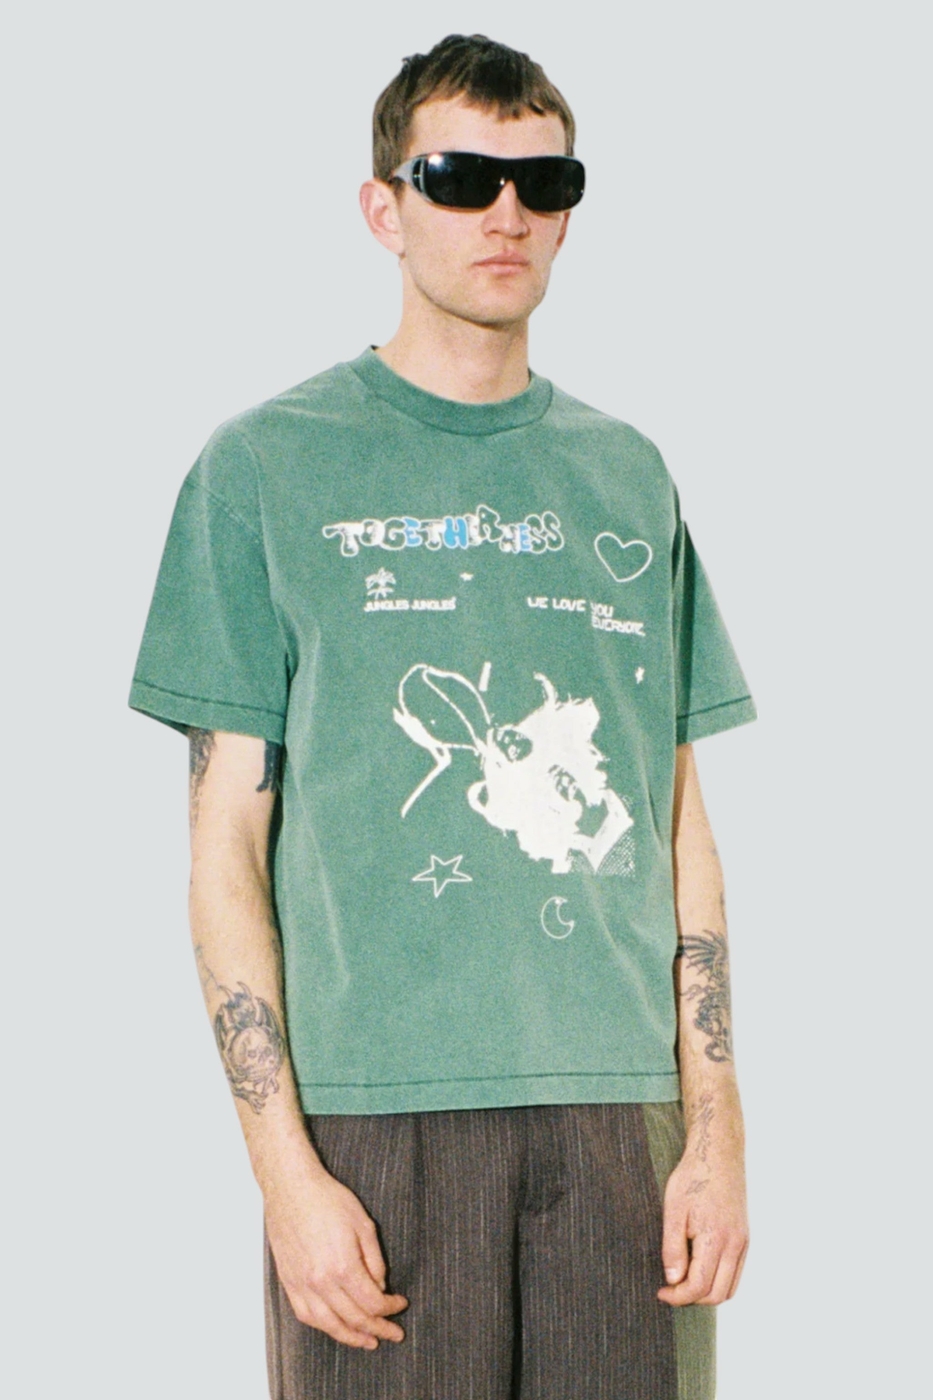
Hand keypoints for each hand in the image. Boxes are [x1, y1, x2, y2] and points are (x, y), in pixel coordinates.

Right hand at [264, 1157, 407, 1348]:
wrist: (291, 1188)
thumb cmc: (328, 1200)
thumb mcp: (363, 1224)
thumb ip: (375, 1260)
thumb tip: (379, 1287)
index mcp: (342, 1265)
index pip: (372, 1302)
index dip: (390, 1308)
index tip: (400, 1304)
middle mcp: (320, 1281)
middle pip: (353, 1318)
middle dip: (377, 1328)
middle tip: (393, 1333)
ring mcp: (301, 1284)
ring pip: (328, 1324)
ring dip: (351, 1337)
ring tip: (368, 1342)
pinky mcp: (289, 1281)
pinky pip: (305, 1315)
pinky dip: (323, 1326)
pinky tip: (335, 1327)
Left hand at [657, 1136, 748, 1306]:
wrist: (718, 1153)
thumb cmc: (693, 1177)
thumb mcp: (673, 1210)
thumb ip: (673, 1248)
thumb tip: (673, 1280)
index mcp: (716, 1239)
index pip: (699, 1286)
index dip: (678, 1296)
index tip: (661, 1292)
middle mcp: (735, 1245)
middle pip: (717, 1295)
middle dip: (692, 1299)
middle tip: (670, 1289)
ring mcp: (743, 1243)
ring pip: (730, 1288)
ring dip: (707, 1293)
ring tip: (683, 1282)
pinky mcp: (745, 1238)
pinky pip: (735, 1274)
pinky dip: (719, 1281)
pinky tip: (700, 1270)